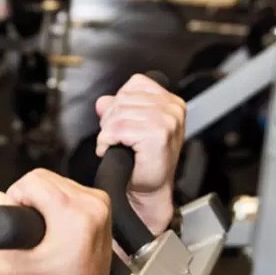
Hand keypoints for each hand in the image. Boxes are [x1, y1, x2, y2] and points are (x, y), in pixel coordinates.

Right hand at [0, 170, 110, 274]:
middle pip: (46, 177)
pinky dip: (59, 200)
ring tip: (42, 226)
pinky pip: (72, 190)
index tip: (16, 216)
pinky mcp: (104, 208)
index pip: (32, 181)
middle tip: (27, 222)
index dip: (16, 196)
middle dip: (29, 195)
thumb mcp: (7, 264)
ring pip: (58, 181)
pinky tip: (56, 224)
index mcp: (74, 215)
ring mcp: (102, 206)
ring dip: (44, 197)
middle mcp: (93, 206)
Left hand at [94, 73, 185, 232]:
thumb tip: (103, 101)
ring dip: (108, 132)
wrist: (150, 190)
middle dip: (110, 119)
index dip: (119, 102)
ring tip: (115, 145)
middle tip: (115, 138)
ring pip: (118, 114)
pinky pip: (117, 129)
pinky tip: (111, 150)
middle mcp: (172, 108)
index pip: (135, 84)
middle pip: (123, 98)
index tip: (121, 123)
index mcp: (171, 102)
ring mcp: (166, 120)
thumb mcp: (132, 128)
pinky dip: (106, 141)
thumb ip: (118, 109)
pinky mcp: (157, 134)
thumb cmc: (144, 163)